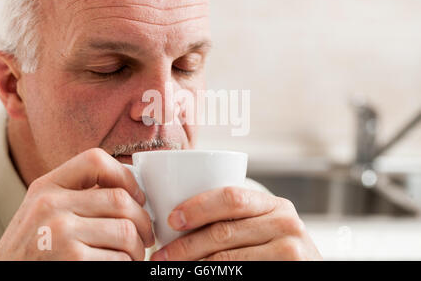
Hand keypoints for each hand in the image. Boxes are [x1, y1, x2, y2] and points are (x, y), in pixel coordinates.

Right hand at [0, 148, 153, 260]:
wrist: (4, 278)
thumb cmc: (30, 249)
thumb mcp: (42, 211)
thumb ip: (77, 196)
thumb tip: (130, 192)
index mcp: (47, 186)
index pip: (95, 160)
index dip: (126, 176)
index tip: (137, 197)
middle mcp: (51, 205)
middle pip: (120, 200)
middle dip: (143, 221)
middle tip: (145, 236)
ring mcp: (60, 233)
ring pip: (125, 232)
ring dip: (137, 248)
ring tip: (134, 255)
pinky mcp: (72, 260)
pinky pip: (119, 258)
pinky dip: (127, 265)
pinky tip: (122, 266)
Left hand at [150, 186, 321, 260]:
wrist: (307, 268)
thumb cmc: (276, 247)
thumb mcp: (264, 225)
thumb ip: (237, 217)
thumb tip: (177, 219)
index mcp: (274, 204)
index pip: (231, 197)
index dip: (198, 207)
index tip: (171, 219)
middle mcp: (285, 222)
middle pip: (224, 231)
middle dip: (186, 245)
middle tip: (161, 255)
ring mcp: (289, 250)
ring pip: (227, 259)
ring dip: (193, 265)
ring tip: (171, 267)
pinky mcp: (287, 270)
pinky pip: (240, 273)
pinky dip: (213, 275)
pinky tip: (198, 274)